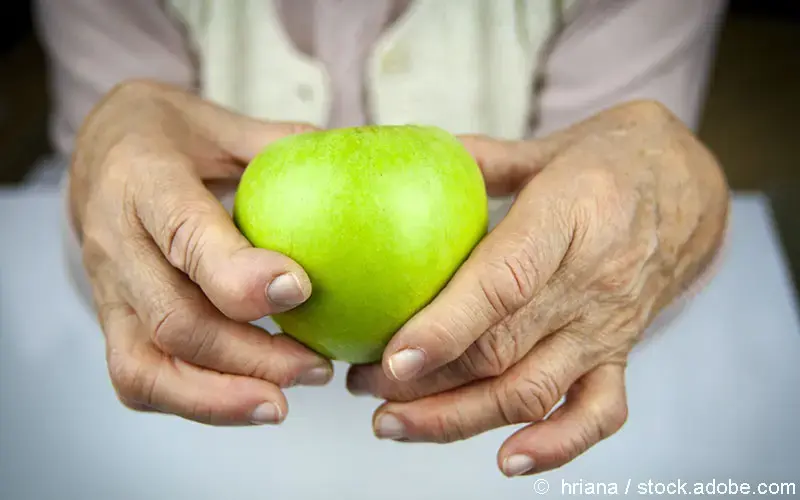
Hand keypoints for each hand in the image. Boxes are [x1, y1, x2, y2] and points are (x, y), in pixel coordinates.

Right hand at [71, 80, 332, 425]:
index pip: (184, 235)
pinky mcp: (111, 320)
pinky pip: (139, 379)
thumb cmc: (169, 136)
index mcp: (143, 179)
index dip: (238, 274)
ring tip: (284, 402)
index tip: (299, 290)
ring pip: (147, 365)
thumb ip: (281, 145)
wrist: (98, 151)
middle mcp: (115, 241)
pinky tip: (251, 401)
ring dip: (220, 397)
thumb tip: (357, 160)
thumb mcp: (221, 121)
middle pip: (174, 318)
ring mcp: (107, 289)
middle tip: (316, 366)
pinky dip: (195, 402)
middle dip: (250, 354)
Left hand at [347, 101, 729, 474]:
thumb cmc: (611, 160)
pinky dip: (555, 446)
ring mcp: (608, 326)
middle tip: (362, 384)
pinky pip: (597, 414)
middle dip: (425, 382)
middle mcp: (592, 281)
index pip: (505, 282)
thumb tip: (407, 166)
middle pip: (503, 350)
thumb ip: (479, 160)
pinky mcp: (621, 353)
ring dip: (459, 418)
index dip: (448, 326)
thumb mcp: (547, 146)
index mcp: (570, 216)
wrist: (689, 187)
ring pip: (533, 392)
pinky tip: (507, 460)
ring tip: (394, 422)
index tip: (393, 357)